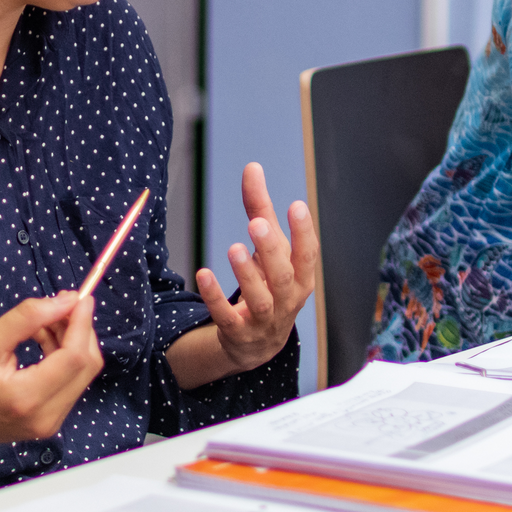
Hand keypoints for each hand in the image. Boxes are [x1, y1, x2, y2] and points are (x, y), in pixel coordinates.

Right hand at [0, 292, 103, 481]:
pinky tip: (42, 342)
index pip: (74, 357)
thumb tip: (66, 301)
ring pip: (80, 375)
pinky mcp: (47, 423)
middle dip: (80, 331)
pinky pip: (69, 384)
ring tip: (42, 324)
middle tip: (61, 305)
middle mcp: (45, 417)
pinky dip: (63, 359)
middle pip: (86, 367)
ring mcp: (49, 424)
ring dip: (71, 343)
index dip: (82, 323)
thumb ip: (28, 318)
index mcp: (27, 398)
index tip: (79, 295)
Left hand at [189, 162, 316, 378]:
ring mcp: (263, 320)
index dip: (304, 232)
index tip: (296, 205)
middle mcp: (287, 301)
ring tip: (233, 248)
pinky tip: (203, 274)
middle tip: (257, 224)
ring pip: (260, 300)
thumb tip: (252, 167)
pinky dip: (216, 297)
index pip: (308, 255)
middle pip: (283, 277)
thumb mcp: (268, 250)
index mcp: (300, 278)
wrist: (256, 344)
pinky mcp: (238, 333)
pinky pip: (227, 317)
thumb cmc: (268, 285)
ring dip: (247, 275)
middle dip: (271, 250)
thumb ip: (261, 209)